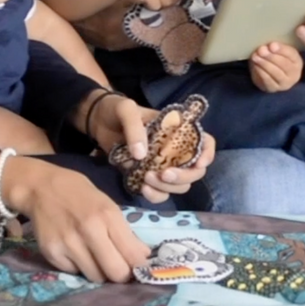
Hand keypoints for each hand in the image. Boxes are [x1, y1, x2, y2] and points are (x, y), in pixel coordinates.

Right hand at [4, 156, 150, 282]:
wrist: (40, 187)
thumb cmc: (79, 193)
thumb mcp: (107, 205)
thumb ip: (125, 233)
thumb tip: (143, 258)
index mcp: (107, 216)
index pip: (132, 256)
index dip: (138, 267)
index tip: (137, 268)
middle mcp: (89, 231)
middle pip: (115, 273)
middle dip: (120, 275)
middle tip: (117, 267)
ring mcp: (68, 244)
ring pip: (95, 278)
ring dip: (99, 271)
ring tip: (94, 257)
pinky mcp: (51, 254)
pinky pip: (74, 272)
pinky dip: (79, 267)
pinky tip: (75, 251)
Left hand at [88, 91, 214, 203]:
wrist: (97, 121)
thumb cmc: (116, 109)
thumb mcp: (126, 109)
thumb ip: (134, 128)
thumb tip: (141, 155)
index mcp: (177, 131)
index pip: (205, 143)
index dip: (207, 155)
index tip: (197, 164)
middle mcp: (175, 150)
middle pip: (194, 171)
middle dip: (183, 177)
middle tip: (164, 174)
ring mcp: (162, 166)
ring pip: (179, 186)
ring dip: (168, 188)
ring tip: (147, 178)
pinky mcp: (147, 177)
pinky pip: (160, 194)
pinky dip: (155, 195)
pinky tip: (143, 188)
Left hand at [249, 42, 302, 91]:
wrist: (267, 73)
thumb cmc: (273, 57)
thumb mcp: (276, 50)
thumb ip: (273, 47)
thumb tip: (265, 48)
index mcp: (297, 60)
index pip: (291, 54)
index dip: (281, 49)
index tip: (271, 45)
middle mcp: (294, 74)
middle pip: (284, 64)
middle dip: (271, 56)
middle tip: (261, 50)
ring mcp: (285, 83)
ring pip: (276, 73)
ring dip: (265, 64)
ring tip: (255, 56)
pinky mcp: (274, 89)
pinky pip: (268, 81)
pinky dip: (261, 72)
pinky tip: (255, 65)